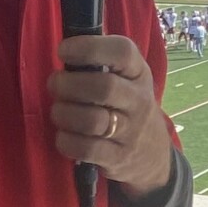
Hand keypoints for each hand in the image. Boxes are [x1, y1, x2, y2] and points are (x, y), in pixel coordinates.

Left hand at [49, 33, 173, 197]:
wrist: (153, 155)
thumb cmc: (128, 107)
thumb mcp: (128, 80)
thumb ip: (102, 63)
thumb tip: (64, 49)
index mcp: (139, 74)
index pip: (122, 52)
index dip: (88, 48)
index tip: (63, 51)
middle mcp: (139, 101)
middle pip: (104, 87)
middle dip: (68, 85)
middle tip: (54, 85)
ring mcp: (131, 132)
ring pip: (92, 120)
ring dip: (64, 114)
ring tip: (58, 112)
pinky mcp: (119, 158)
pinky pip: (86, 149)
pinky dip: (66, 141)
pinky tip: (64, 136)